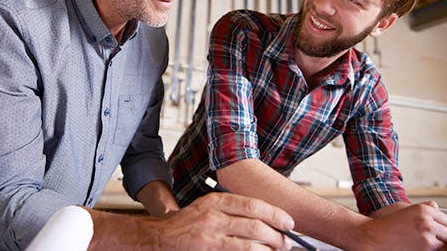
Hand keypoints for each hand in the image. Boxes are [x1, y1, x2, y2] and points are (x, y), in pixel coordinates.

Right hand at [151, 192, 294, 249]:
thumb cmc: (185, 225)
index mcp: (215, 200)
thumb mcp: (206, 208)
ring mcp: (210, 234)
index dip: (274, 213)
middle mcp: (213, 214)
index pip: (252, 204)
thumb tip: (262, 220)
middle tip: (286, 242)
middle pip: (255, 223)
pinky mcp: (208, 249)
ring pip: (250, 241)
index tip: (288, 222)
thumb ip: (230, 211)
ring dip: (269, 248)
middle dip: (276, 235)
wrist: (158, 238)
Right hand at [362, 201, 446, 249]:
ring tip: (432, 245)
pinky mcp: (426, 247)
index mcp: (425, 210)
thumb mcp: (405, 209)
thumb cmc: (387, 225)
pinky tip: (428, 249)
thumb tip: (437, 207)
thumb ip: (424, 209)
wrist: (373, 236)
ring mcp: (428, 234)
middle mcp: (428, 220)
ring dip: (444, 247)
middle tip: (443, 243)